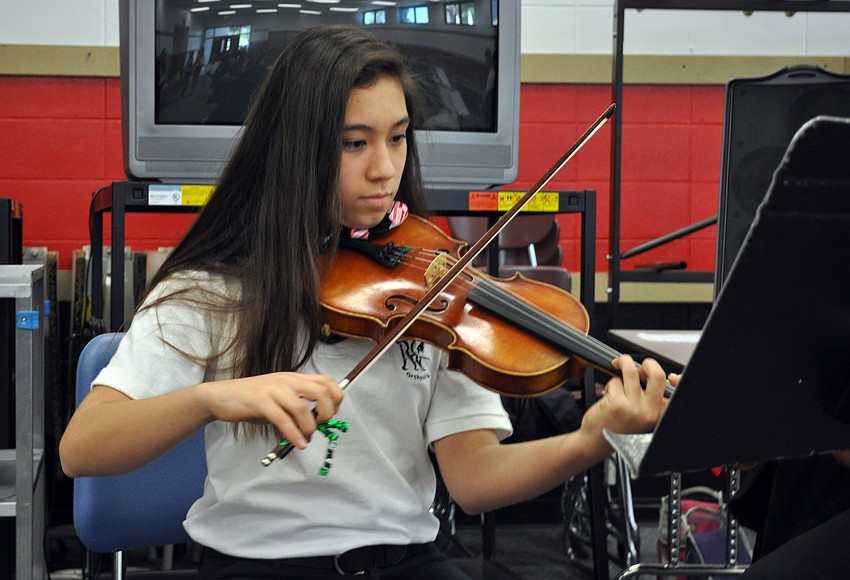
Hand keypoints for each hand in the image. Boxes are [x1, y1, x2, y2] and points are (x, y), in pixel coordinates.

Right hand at [198, 372, 342, 449]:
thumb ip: (296, 405)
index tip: (332, 414)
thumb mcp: (279, 398)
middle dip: (328, 413)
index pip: (327, 381)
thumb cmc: (252, 400)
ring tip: (305, 440)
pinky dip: (294, 434)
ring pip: (302, 408)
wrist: (220, 396)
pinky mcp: (260, 402)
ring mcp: (274, 390)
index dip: (336, 398)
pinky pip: (283, 419)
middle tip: (321, 427)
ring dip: (309, 428)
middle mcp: (287, 380)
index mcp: (294, 378)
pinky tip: (298, 444)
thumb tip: (316, 423)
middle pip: (321, 391)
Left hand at [580, 355, 667, 449]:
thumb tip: (651, 376)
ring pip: (631, 371)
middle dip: (648, 363)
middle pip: (657, 374)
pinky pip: (615, 381)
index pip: (674, 391)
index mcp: (658, 414)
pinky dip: (610, 384)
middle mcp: (649, 412)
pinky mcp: (617, 403)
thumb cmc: (616, 429)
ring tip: (617, 368)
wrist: (595, 443)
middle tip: (639, 365)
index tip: (668, 374)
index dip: (676, 378)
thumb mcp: (641, 418)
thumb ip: (650, 401)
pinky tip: (608, 395)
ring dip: (622, 364)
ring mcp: (633, 407)